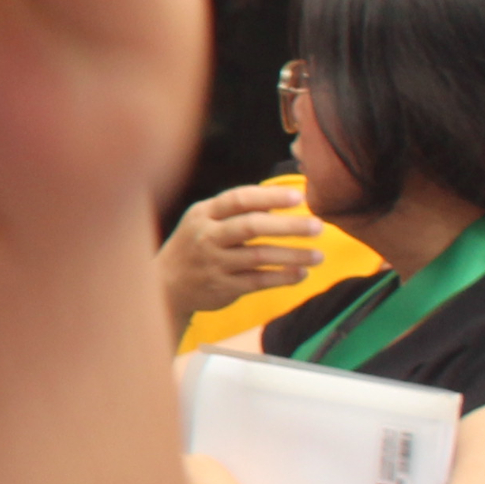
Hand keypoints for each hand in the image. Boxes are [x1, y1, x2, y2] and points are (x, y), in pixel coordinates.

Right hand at [161, 184, 329, 324]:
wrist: (166, 284)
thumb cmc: (195, 244)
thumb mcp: (205, 220)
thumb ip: (238, 210)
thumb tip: (283, 199)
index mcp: (204, 214)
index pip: (238, 200)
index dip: (270, 197)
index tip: (299, 197)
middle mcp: (207, 236)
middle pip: (251, 227)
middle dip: (288, 226)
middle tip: (318, 226)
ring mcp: (214, 263)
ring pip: (259, 257)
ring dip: (292, 255)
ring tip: (318, 256)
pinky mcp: (222, 287)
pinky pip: (258, 281)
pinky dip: (282, 278)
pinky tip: (301, 274)